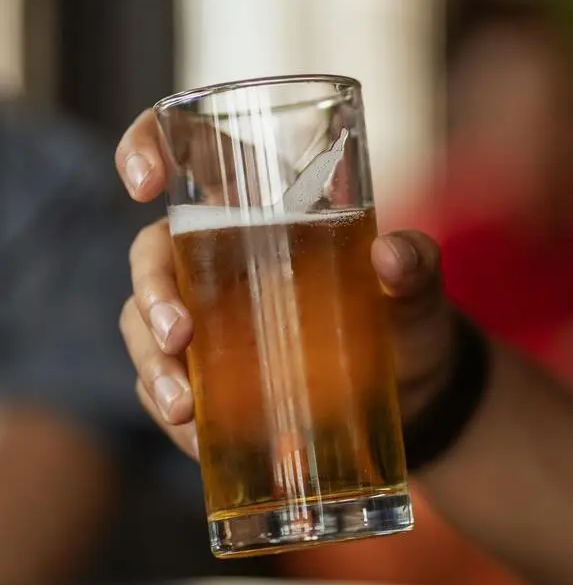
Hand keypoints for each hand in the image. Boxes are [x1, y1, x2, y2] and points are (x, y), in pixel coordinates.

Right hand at [114, 109, 456, 458]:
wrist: (418, 392)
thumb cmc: (410, 318)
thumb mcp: (419, 289)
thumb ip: (415, 264)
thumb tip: (391, 254)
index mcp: (266, 210)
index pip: (194, 156)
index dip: (149, 147)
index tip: (141, 180)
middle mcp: (225, 258)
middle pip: (154, 254)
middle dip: (152, 292)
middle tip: (178, 336)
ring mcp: (213, 320)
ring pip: (146, 326)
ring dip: (152, 363)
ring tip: (183, 406)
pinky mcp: (214, 376)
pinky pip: (169, 387)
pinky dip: (174, 413)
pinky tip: (196, 437)